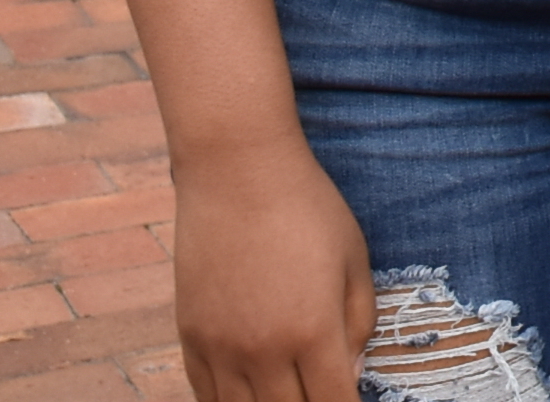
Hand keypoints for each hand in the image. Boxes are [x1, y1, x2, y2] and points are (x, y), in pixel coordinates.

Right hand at [171, 137, 374, 401]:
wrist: (237, 170)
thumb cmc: (308, 208)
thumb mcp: (354, 261)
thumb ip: (359, 323)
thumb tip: (353, 374)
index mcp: (313, 331)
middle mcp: (264, 350)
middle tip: (323, 395)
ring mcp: (221, 347)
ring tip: (289, 394)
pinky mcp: (190, 337)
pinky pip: (205, 395)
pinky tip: (250, 396)